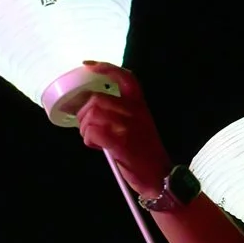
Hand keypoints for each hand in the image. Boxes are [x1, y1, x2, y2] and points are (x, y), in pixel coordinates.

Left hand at [70, 63, 173, 196]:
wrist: (160, 177)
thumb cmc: (144, 152)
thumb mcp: (138, 124)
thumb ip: (119, 112)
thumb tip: (90, 107)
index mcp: (140, 105)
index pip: (125, 77)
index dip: (105, 68)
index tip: (88, 66)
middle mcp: (135, 112)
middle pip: (96, 99)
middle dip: (84, 114)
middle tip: (88, 129)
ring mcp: (128, 127)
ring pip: (91, 115)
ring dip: (85, 129)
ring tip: (93, 139)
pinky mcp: (121, 143)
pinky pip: (93, 132)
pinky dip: (89, 140)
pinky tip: (97, 146)